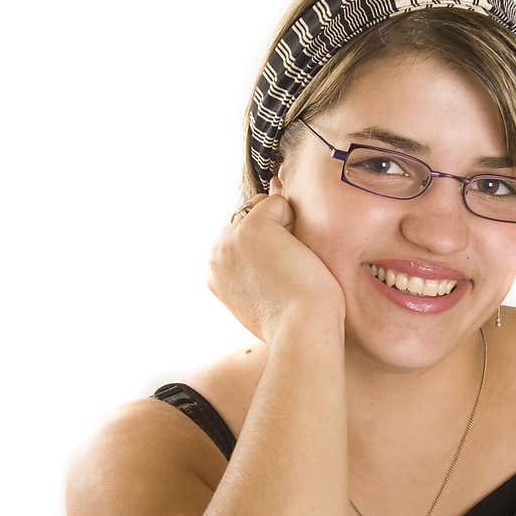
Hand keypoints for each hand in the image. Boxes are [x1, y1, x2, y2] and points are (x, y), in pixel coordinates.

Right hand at [207, 179, 345, 343]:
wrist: (301, 332)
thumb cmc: (295, 317)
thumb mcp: (268, 284)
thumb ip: (260, 249)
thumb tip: (275, 182)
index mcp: (214, 270)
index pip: (244, 236)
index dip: (270, 248)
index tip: (278, 277)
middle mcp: (215, 252)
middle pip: (252, 218)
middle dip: (276, 234)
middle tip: (287, 275)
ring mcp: (230, 238)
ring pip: (264, 208)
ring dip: (286, 230)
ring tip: (291, 267)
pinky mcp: (252, 227)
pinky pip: (280, 203)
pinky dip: (297, 224)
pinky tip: (295, 256)